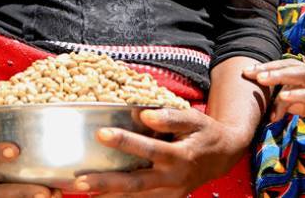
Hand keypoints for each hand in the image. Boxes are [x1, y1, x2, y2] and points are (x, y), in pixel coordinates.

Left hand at [71, 107, 240, 195]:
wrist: (223, 157)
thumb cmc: (205, 133)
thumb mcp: (194, 119)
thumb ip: (171, 117)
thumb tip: (144, 115)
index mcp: (181, 155)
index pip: (149, 148)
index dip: (125, 141)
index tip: (101, 133)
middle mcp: (174, 178)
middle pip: (137, 183)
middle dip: (107, 182)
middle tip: (81, 181)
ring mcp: (171, 193)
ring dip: (109, 196)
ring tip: (84, 191)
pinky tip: (101, 196)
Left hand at [245, 59, 304, 144]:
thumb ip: (304, 103)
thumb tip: (281, 104)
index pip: (292, 67)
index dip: (271, 68)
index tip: (250, 72)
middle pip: (294, 67)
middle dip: (270, 69)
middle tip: (248, 72)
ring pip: (304, 76)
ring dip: (281, 76)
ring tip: (261, 79)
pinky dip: (299, 95)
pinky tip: (284, 97)